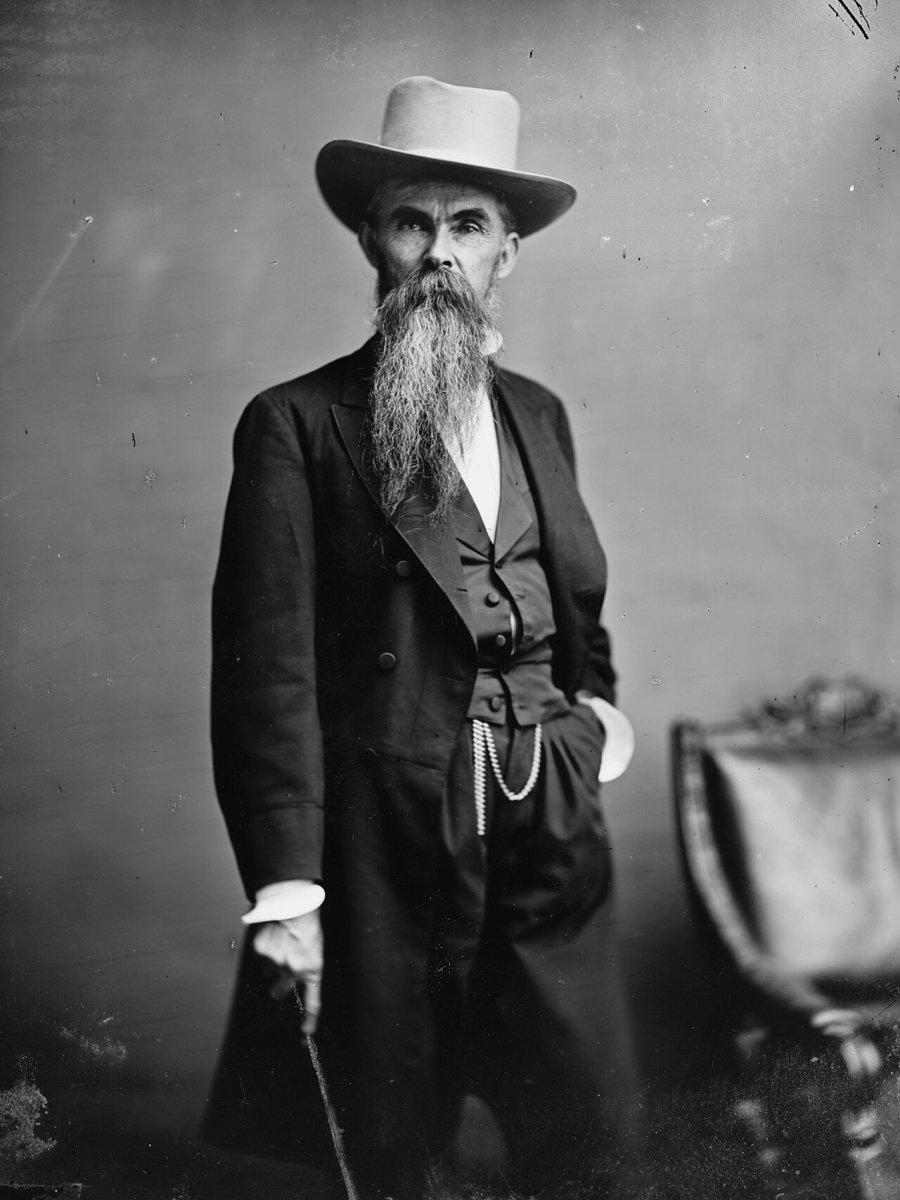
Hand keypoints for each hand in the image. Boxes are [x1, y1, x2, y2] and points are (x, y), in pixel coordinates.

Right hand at [252, 910, 322, 1034]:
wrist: (297, 904)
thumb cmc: (309, 926)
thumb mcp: (315, 950)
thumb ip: (304, 970)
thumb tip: (285, 987)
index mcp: (313, 970)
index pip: (313, 1003)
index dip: (309, 1022)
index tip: (305, 1037)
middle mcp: (294, 970)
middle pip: (279, 991)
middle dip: (278, 984)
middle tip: (282, 966)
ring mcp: (277, 962)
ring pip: (268, 972)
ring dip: (272, 963)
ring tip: (281, 943)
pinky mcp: (263, 952)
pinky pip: (260, 957)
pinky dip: (264, 949)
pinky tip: (273, 936)